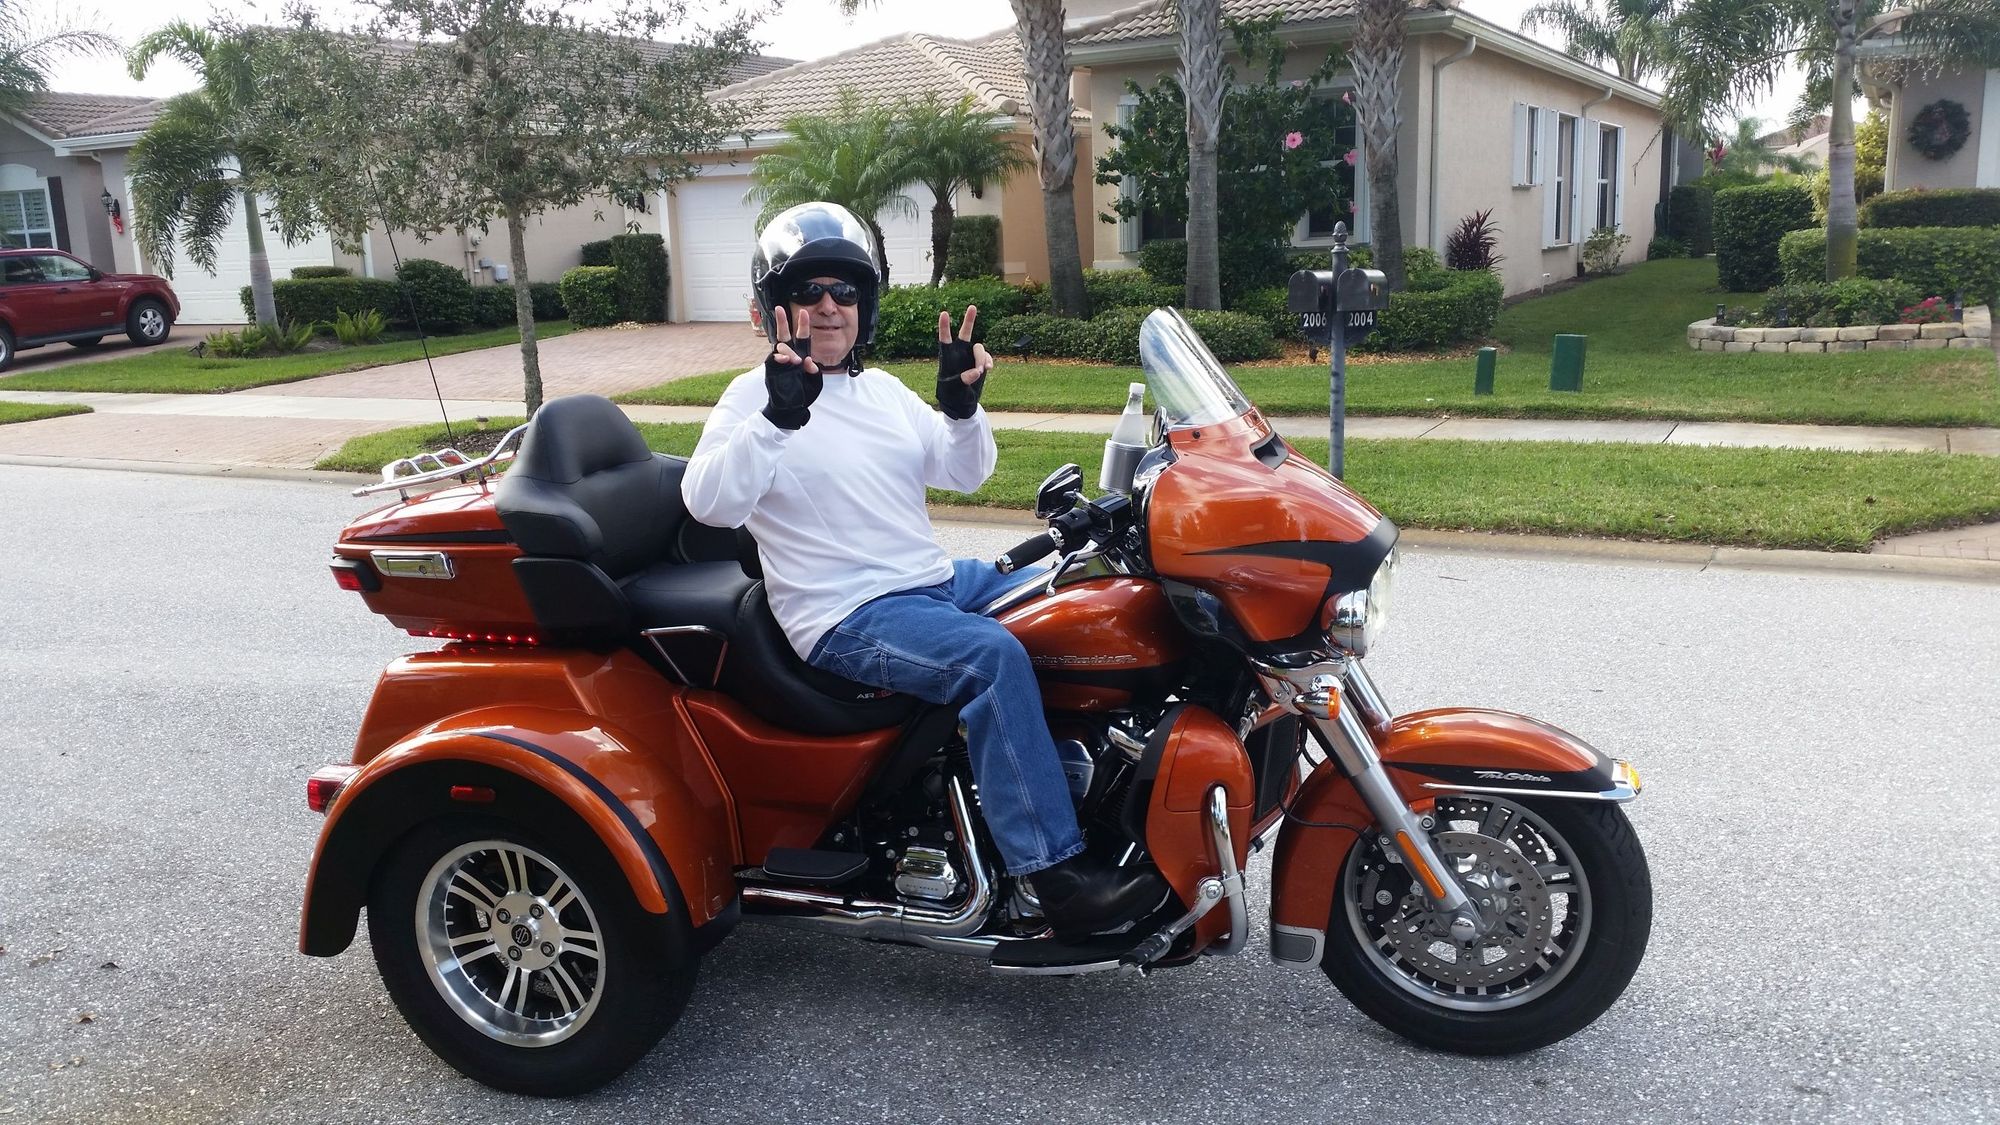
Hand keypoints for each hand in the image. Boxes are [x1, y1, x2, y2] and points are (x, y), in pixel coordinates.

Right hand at [762, 305, 821, 429]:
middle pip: (785, 336)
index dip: (803, 325)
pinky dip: (779, 358)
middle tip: (780, 309)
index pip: (802, 338)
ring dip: (788, 350)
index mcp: (802, 356)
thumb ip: (813, 371)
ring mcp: (780, 362)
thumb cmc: (804, 394)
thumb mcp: (815, 383)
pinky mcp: (772, 369)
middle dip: (782, 322)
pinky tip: (784, 360)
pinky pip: (773, 359)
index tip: (804, 311)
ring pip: (781, 347)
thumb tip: (807, 360)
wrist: (791, 408)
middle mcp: (790, 356)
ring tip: (794, 360)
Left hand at [935, 305, 992, 420]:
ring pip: (979, 349)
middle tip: (972, 307)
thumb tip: (977, 372)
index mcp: (947, 355)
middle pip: (965, 333)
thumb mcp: (952, 388)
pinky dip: (988, 361)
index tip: (944, 313)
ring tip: (980, 371)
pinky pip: (987, 358)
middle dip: (969, 320)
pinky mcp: (980, 362)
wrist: (962, 402)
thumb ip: (963, 379)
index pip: (944, 338)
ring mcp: (971, 357)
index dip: (944, 326)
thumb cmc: (950, 394)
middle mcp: (959, 352)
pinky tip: (988, 368)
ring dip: (981, 358)